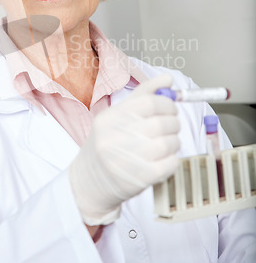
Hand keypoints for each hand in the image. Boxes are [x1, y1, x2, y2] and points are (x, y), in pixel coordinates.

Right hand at [68, 74, 179, 224]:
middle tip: (172, 126)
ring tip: (168, 143)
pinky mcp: (139, 179)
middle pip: (160, 123)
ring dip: (175, 141)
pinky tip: (165, 159)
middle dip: (174, 122)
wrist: (88, 182)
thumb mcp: (115, 117)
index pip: (149, 102)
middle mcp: (114, 137)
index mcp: (109, 118)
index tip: (171, 108)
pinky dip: (173, 159)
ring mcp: (127, 159)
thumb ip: (141, 96)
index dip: (167, 103)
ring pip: (169, 143)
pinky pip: (170, 163)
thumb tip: (168, 80)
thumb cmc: (105, 145)